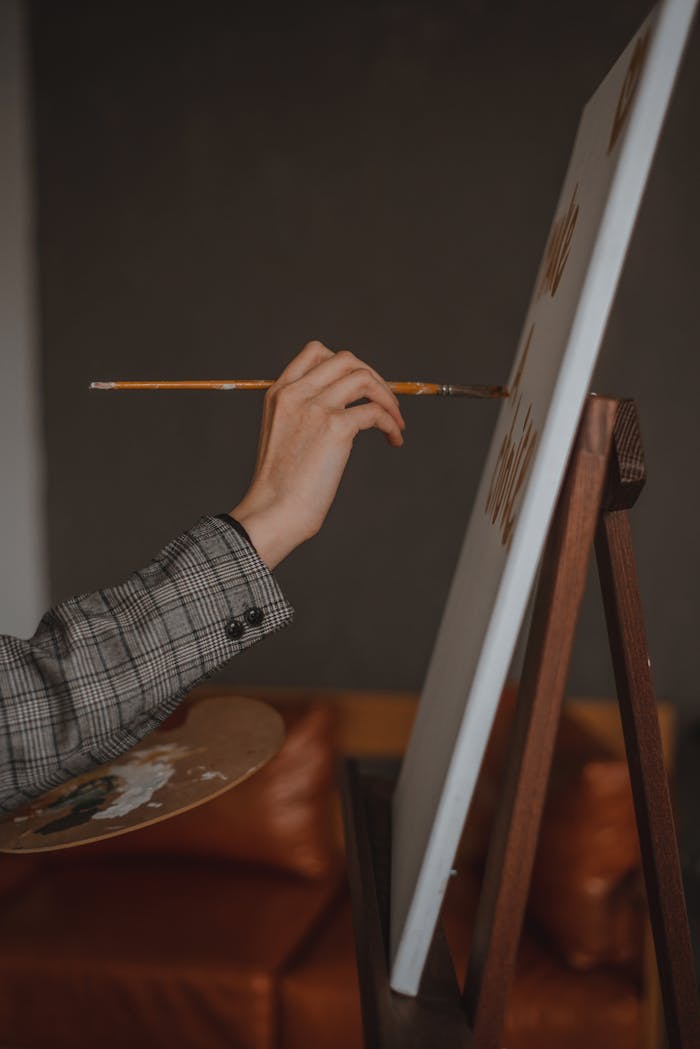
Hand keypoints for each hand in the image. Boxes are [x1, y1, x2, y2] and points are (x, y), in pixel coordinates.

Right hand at [230, 341, 405, 567]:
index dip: (347, 365)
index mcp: (279, 393)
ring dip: (388, 398)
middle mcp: (296, 393)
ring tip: (395, 422)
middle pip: (346, 360)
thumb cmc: (281, 486)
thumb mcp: (282, 436)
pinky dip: (391, 424)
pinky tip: (394, 440)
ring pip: (364, 378)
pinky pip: (375, 411)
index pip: (316, 352)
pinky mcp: (335, 427)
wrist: (274, 511)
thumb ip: (303, 413)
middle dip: (373, 377)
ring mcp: (315, 407)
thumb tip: (345, 406)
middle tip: (386, 403)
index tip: (361, 388)